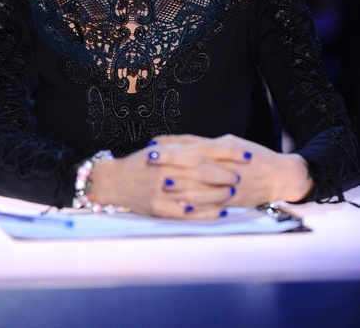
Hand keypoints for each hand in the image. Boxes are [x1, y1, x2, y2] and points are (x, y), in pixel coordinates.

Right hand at [89, 139, 246, 219]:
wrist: (113, 181)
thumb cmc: (141, 164)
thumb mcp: (160, 150)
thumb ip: (184, 148)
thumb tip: (213, 147)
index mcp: (168, 152)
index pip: (203, 150)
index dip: (226, 152)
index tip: (245, 155)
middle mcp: (164, 169)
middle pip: (201, 170)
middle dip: (224, 173)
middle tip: (241, 176)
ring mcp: (160, 189)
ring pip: (196, 192)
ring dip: (218, 194)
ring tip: (233, 194)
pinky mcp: (157, 207)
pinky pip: (185, 212)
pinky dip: (204, 213)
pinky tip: (219, 212)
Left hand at [151, 134, 312, 207]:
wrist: (281, 176)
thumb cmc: (253, 156)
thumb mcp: (229, 143)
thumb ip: (204, 144)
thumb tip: (177, 143)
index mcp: (222, 149)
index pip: (192, 145)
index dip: (171, 146)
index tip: (152, 146)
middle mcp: (225, 164)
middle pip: (194, 162)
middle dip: (171, 162)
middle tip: (149, 161)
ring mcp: (230, 183)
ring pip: (203, 184)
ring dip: (181, 184)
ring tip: (162, 184)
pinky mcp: (234, 200)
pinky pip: (214, 204)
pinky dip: (199, 206)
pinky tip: (183, 207)